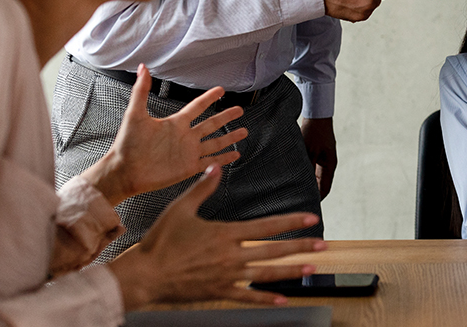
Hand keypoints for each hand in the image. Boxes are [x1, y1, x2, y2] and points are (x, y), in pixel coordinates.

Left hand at [82, 64, 246, 204]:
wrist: (124, 171)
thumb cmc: (126, 144)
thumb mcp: (135, 115)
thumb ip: (141, 91)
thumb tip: (143, 68)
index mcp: (175, 123)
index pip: (197, 107)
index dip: (209, 98)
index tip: (220, 90)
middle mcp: (185, 136)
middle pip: (211, 124)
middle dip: (226, 117)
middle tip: (239, 110)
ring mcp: (188, 152)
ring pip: (215, 142)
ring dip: (229, 138)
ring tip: (243, 132)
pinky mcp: (188, 167)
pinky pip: (210, 162)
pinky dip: (223, 159)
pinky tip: (233, 156)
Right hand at [109, 164, 326, 309]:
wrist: (144, 276)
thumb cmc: (160, 241)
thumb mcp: (180, 209)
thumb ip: (201, 189)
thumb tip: (214, 167)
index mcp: (225, 233)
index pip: (266, 226)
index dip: (290, 222)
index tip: (310, 219)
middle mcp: (231, 255)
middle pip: (273, 250)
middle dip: (300, 247)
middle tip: (323, 245)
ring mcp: (227, 276)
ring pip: (266, 274)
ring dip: (291, 271)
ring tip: (312, 268)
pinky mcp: (218, 292)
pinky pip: (247, 297)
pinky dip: (266, 298)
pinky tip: (284, 298)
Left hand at [300, 117, 337, 199]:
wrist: (316, 114)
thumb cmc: (314, 132)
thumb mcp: (308, 152)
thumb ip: (307, 169)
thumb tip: (302, 185)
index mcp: (329, 165)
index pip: (324, 189)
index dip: (316, 200)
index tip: (306, 207)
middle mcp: (328, 163)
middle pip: (320, 185)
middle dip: (311, 194)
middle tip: (298, 202)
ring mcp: (323, 158)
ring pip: (315, 177)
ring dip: (307, 183)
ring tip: (295, 191)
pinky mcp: (317, 153)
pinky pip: (311, 168)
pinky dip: (305, 174)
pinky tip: (295, 176)